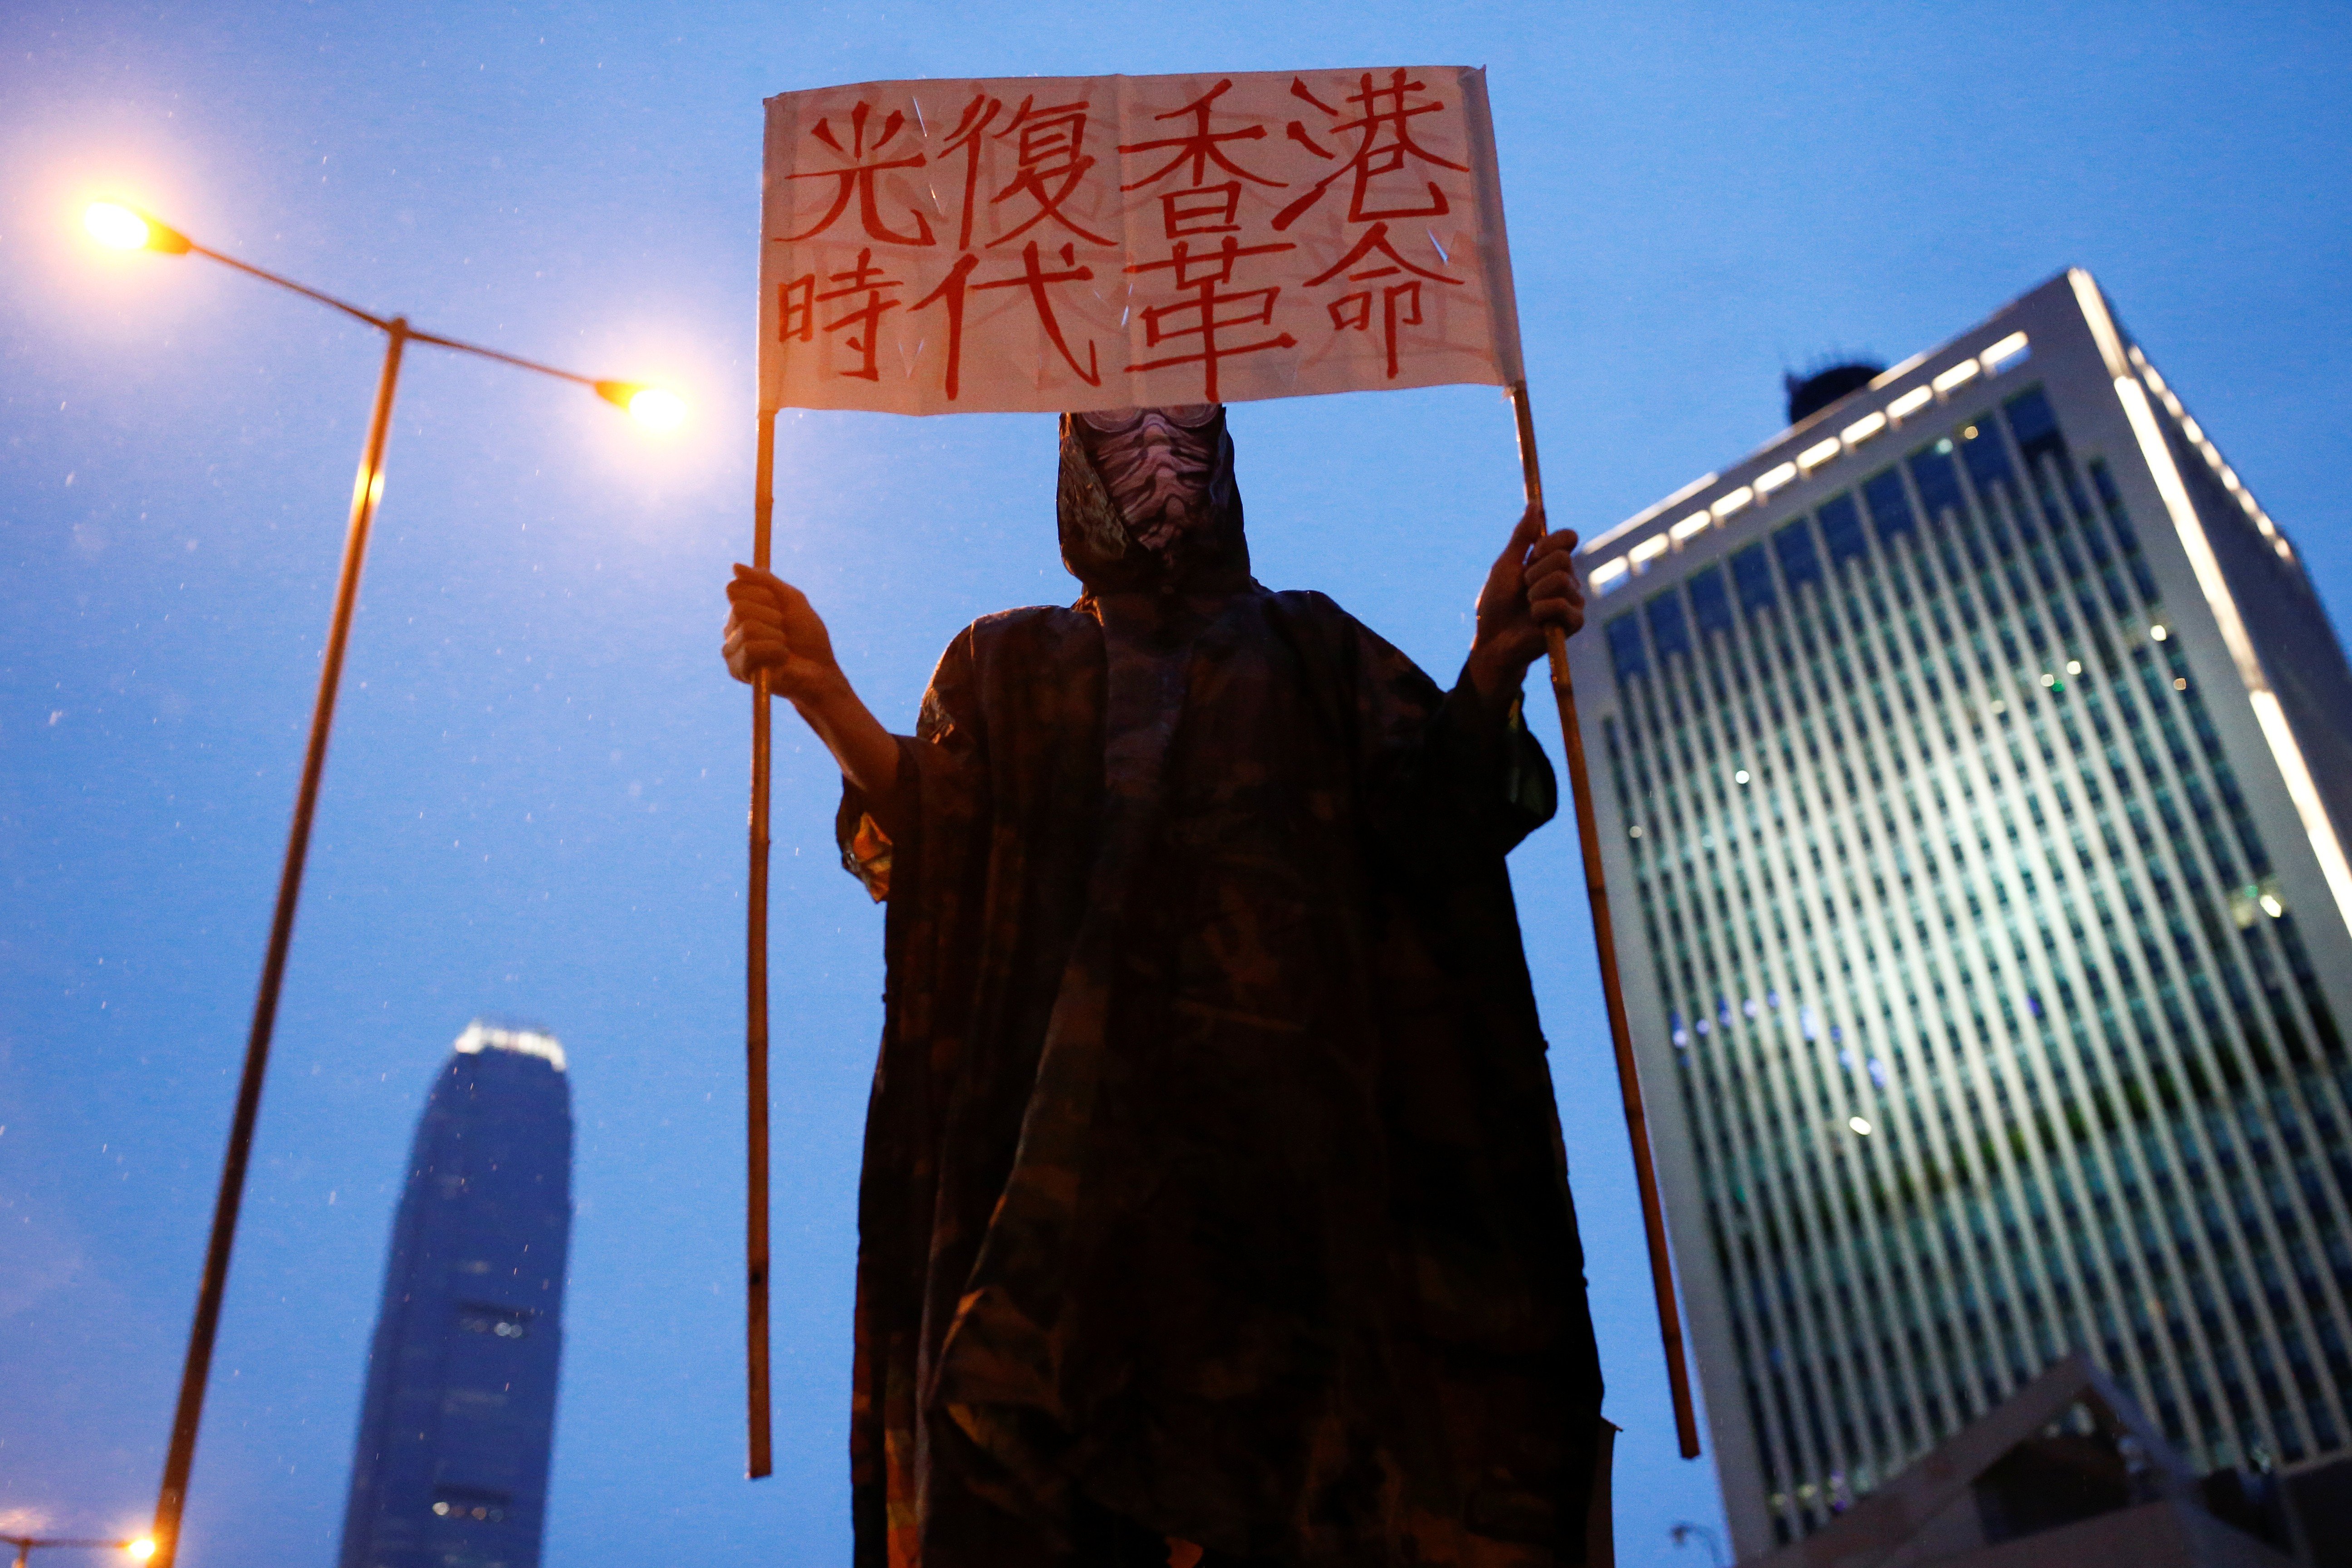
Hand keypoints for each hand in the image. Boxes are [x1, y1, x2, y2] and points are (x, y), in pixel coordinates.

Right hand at [724, 563, 844, 704]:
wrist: (821, 672)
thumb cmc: (808, 639)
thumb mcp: (793, 601)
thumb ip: (766, 582)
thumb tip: (735, 566)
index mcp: (742, 611)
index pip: (735, 589)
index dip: (763, 594)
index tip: (780, 606)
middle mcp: (731, 629)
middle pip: (740, 607)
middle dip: (772, 616)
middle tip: (785, 630)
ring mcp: (731, 651)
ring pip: (747, 628)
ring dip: (777, 635)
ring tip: (785, 646)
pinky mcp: (737, 670)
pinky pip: (751, 648)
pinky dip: (775, 651)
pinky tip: (782, 660)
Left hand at [1468, 504, 1583, 699]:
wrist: (1492, 641)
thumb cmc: (1496, 605)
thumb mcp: (1505, 565)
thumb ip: (1522, 536)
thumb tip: (1534, 504)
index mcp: (1552, 564)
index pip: (1568, 537)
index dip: (1550, 542)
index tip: (1533, 554)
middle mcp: (1567, 580)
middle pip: (1562, 557)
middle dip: (1533, 572)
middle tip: (1524, 590)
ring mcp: (1573, 602)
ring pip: (1561, 579)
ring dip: (1534, 593)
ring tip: (1527, 607)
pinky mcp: (1574, 623)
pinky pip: (1561, 604)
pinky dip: (1540, 610)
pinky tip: (1535, 621)